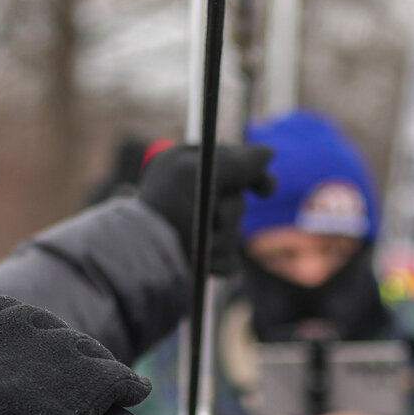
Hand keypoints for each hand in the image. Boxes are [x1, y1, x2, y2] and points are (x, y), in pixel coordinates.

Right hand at [0, 295, 151, 414]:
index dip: (17, 331)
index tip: (24, 349)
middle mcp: (14, 327)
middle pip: (47, 327)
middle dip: (57, 351)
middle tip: (60, 382)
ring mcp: (56, 349)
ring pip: (86, 349)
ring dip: (93, 368)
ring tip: (95, 394)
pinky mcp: (92, 377)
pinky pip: (121, 375)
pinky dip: (130, 386)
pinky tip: (135, 392)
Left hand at [136, 142, 274, 274]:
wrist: (145, 258)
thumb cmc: (167, 210)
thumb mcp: (199, 174)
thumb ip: (236, 163)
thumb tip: (269, 153)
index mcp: (185, 168)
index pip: (231, 165)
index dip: (253, 176)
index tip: (265, 190)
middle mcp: (191, 196)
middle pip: (236, 202)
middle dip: (230, 213)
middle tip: (214, 216)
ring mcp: (196, 228)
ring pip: (232, 233)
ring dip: (222, 240)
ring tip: (199, 242)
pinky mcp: (201, 257)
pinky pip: (227, 259)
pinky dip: (219, 261)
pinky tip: (203, 259)